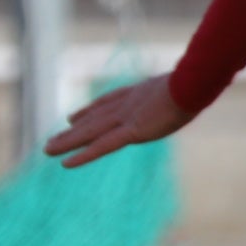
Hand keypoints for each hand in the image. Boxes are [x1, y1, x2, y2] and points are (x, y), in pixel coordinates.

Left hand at [42, 73, 188, 168]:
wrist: (193, 84)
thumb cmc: (196, 84)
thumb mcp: (188, 85)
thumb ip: (183, 86)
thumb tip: (198, 82)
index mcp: (139, 94)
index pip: (106, 103)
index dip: (88, 111)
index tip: (72, 117)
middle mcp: (126, 105)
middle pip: (93, 119)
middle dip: (72, 130)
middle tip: (51, 141)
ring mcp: (126, 118)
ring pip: (90, 132)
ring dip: (67, 142)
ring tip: (48, 150)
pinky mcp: (131, 132)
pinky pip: (103, 146)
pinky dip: (84, 155)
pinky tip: (66, 163)